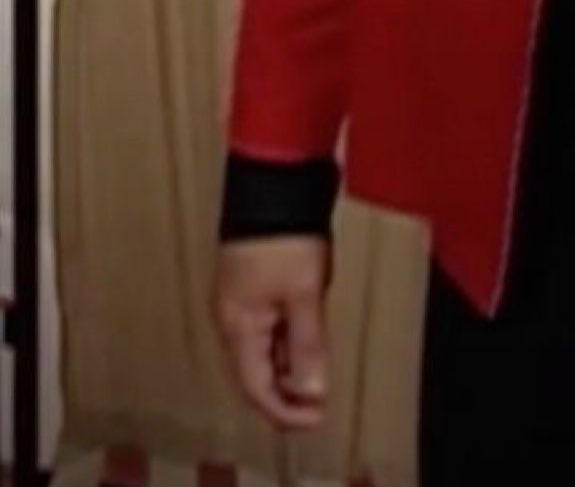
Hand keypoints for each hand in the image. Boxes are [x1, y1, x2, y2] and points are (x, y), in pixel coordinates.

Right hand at [212, 235, 332, 429]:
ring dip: (288, 368)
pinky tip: (307, 343)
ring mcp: (241, 299)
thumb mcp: (305, 293)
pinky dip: (287, 342)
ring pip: (262, 349)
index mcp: (238, 326)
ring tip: (316, 379)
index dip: (284, 409)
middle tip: (317, 406)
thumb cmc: (285, 237)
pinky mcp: (254, 281)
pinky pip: (267, 326)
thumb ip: (308, 343)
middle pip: (255, 372)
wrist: (272, 181)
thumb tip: (313, 391)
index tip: (315, 417)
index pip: (255, 387)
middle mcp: (233, 318)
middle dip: (285, 393)